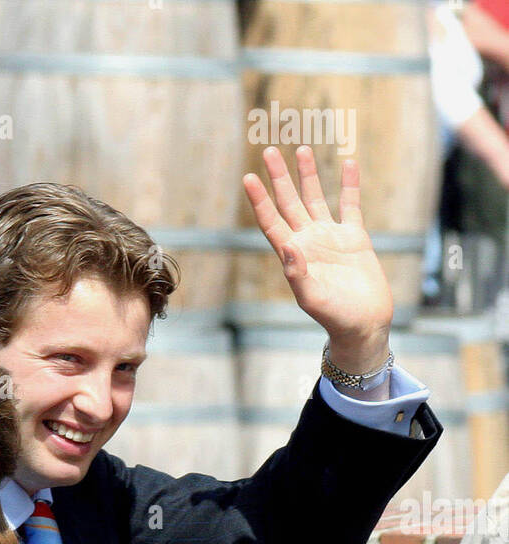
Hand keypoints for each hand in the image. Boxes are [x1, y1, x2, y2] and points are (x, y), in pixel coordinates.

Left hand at [243, 146, 393, 369]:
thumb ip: (297, 273)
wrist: (364, 324)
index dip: (259, 200)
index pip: (271, 221)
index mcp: (293, 254)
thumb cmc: (335, 316)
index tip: (248, 177)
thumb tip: (287, 245)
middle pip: (289, 203)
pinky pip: (350, 205)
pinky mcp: (354, 237)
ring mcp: (331, 237)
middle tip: (269, 151)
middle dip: (279, 178)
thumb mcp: (311, 298)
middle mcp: (308, 241)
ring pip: (316, 198)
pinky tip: (348, 163)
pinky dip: (349, 185)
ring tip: (301, 149)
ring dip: (308, 175)